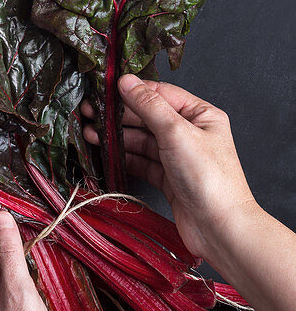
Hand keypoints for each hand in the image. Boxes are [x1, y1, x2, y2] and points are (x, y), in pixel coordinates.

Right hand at [81, 75, 257, 262]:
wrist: (220, 229)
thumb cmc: (208, 178)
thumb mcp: (176, 132)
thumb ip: (149, 106)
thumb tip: (126, 81)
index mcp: (201, 115)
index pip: (161, 94)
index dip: (133, 91)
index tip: (105, 89)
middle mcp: (191, 133)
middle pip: (149, 117)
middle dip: (119, 116)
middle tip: (90, 112)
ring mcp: (179, 157)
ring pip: (143, 140)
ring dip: (117, 137)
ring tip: (91, 132)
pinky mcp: (170, 179)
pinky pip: (143, 162)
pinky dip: (125, 157)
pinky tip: (105, 153)